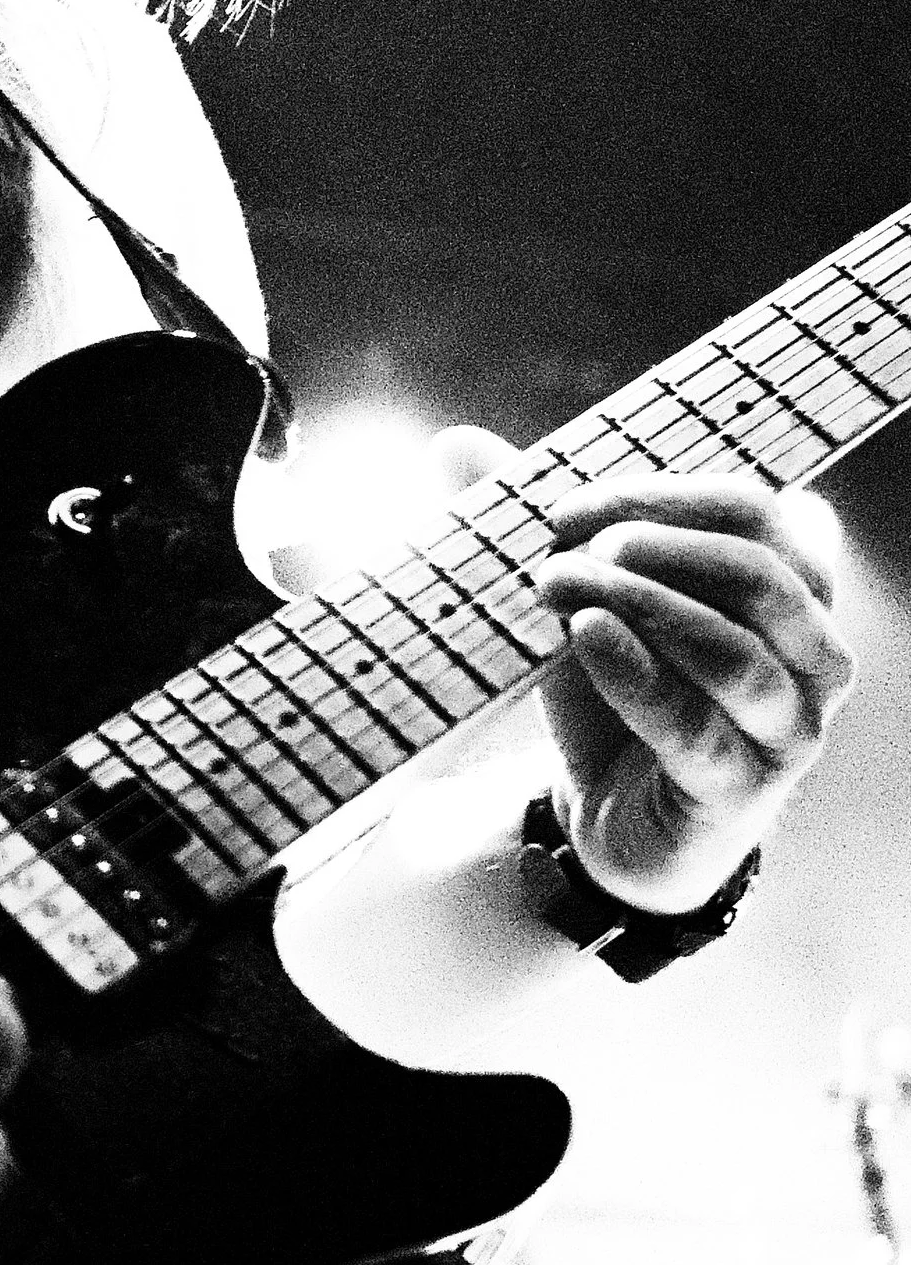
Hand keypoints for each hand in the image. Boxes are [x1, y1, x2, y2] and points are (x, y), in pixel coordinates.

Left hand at [526, 475, 852, 912]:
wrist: (612, 819)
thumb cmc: (617, 697)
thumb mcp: (581, 603)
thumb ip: (540, 528)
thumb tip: (455, 445)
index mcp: (790, 587)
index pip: (751, 510)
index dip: (659, 495)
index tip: (562, 508)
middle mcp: (810, 652)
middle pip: (758, 570)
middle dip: (655, 546)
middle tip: (566, 547)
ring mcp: (787, 726)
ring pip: (735, 651)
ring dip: (640, 605)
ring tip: (557, 585)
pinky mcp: (741, 790)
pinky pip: (696, 727)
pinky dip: (638, 674)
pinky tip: (587, 636)